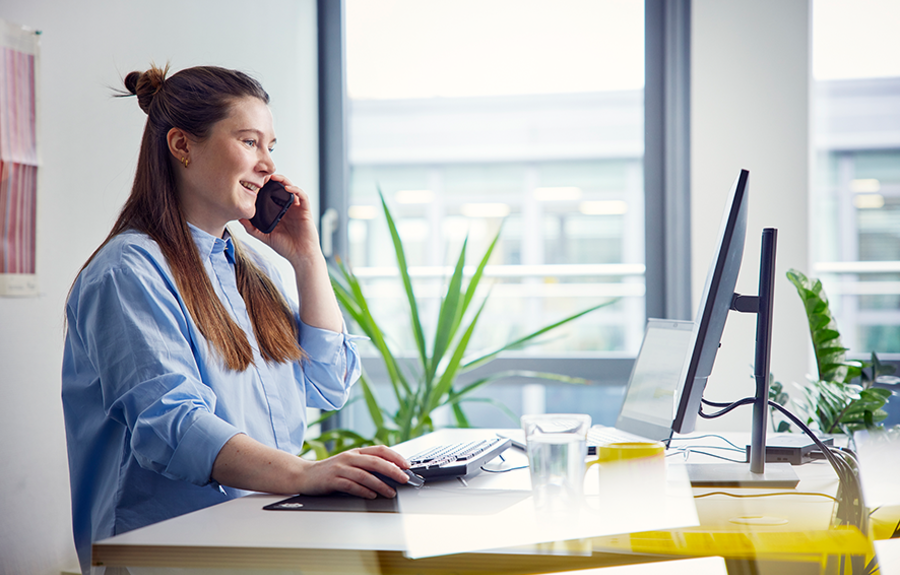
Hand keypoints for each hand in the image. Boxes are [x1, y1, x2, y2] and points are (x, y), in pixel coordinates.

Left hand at [238, 174, 321, 266]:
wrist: (301, 256)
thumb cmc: (285, 248)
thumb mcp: (264, 236)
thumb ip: (251, 228)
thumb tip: (239, 218)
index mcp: (279, 212)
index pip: (271, 195)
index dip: (264, 187)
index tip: (254, 182)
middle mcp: (288, 208)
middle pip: (281, 188)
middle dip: (273, 180)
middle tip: (262, 175)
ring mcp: (298, 208)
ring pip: (292, 188)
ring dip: (283, 180)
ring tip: (273, 177)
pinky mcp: (306, 210)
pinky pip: (302, 196)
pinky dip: (295, 189)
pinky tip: (287, 188)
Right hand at [297, 446, 411, 498]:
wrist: (304, 475)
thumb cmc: (330, 471)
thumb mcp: (349, 464)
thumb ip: (367, 466)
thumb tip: (391, 475)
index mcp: (356, 452)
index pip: (380, 450)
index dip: (395, 457)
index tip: (407, 465)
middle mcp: (349, 457)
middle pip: (375, 461)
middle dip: (392, 470)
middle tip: (404, 479)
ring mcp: (340, 468)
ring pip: (365, 475)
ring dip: (380, 484)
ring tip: (391, 492)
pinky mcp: (332, 480)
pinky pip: (351, 485)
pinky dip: (363, 491)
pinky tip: (372, 496)